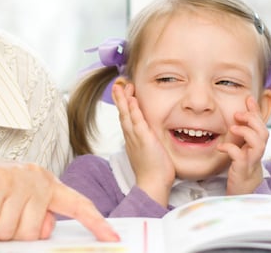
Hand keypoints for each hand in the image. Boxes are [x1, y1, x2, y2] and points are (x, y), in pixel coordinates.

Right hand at [0, 155, 118, 241]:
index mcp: (44, 183)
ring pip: (10, 230)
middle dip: (8, 232)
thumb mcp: (13, 205)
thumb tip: (47, 229)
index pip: (77, 204)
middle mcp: (34, 178)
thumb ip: (34, 217)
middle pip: (33, 232)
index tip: (112, 237)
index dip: (96, 222)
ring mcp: (16, 178)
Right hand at [113, 81, 173, 206]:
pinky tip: (132, 100)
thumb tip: (150, 136)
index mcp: (132, 139)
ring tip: (121, 87)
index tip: (123, 94)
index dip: (124, 105)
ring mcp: (136, 137)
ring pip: (127, 114)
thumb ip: (147, 142)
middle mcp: (131, 136)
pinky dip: (133, 110)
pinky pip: (137, 121)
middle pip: (122, 113)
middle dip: (120, 99)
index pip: (126, 118)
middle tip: (117, 85)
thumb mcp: (148, 152)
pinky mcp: (143, 139)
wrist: (152, 184)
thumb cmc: (153, 171)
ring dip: (124, 99)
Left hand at [217, 96, 268, 194]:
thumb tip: (237, 116)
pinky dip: (230, 149)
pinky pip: (240, 157)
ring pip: (258, 144)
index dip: (256, 111)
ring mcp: (251, 162)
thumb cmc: (240, 168)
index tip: (248, 98)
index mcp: (256, 145)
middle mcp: (257, 152)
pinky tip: (221, 147)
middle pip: (264, 132)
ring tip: (233, 128)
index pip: (261, 125)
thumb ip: (241, 134)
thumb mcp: (241, 148)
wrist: (242, 193)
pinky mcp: (242, 171)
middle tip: (238, 115)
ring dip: (246, 132)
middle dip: (252, 120)